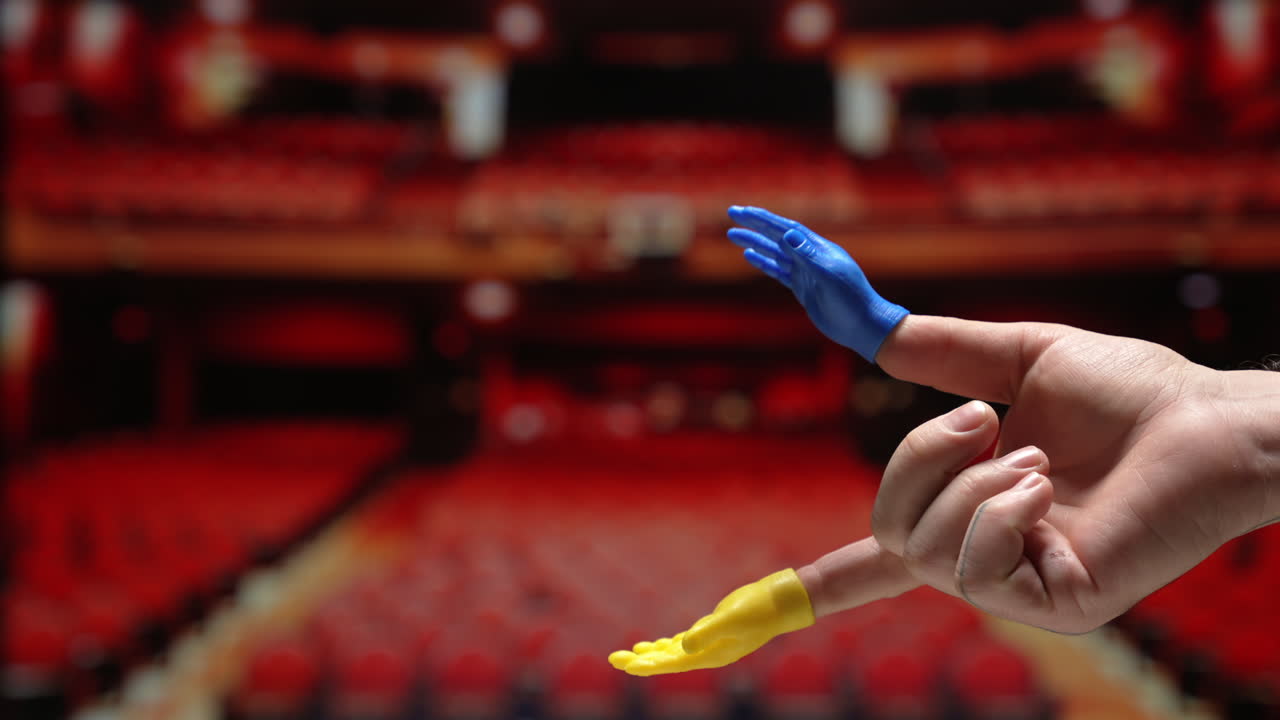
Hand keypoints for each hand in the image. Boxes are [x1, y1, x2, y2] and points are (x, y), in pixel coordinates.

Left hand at [607, 569, 813, 675]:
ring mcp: (709, 643)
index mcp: (710, 655)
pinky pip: (682, 642)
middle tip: (614, 659)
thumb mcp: (730, 620)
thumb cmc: (758, 611)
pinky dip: (666, 644)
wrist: (778, 602)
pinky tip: (653, 644)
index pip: (672, 663)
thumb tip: (682, 646)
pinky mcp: (711, 631)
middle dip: (641, 660)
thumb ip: (707, 633)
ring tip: (628, 655)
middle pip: (666, 660)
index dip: (648, 665)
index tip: (626, 665)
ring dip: (650, 653)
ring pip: (672, 652)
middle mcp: (707, 653)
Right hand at [727, 206, 907, 361]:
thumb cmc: (851, 300)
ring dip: (754, 242)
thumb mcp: (829, 276)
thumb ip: (807, 256)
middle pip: (777, 236)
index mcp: (818, 249)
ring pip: (775, 253)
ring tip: (732, 235)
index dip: (764, 219)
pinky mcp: (803, 288)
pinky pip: (778, 271)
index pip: (786, 229)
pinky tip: (749, 256)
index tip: (743, 211)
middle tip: (732, 213)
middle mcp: (810, 257)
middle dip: (755, 225)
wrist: (863, 326)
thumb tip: (787, 233)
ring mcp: (806, 273)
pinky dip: (763, 262)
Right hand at [803, 314, 1279, 633]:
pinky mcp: (1053, 604)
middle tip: (983, 421)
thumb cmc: (1132, 393)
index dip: (821, 581)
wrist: (1208, 422)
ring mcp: (1019, 586)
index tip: (760, 605)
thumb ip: (942, 352)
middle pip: (886, 530)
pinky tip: (1048, 488)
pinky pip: (976, 564)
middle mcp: (988, 557)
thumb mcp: (1017, 360)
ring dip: (972, 479)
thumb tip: (872, 332)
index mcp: (974, 511)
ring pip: (924, 544)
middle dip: (916, 461)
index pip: (881, 559)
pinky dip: (1001, 508)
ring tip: (1037, 455)